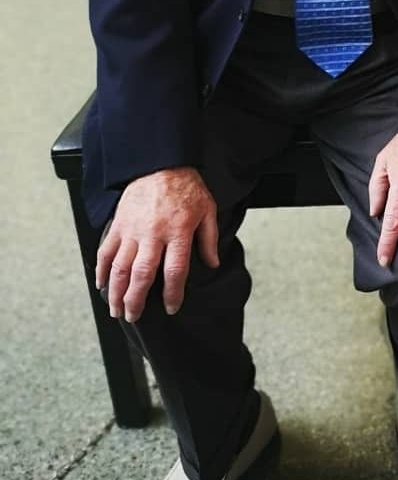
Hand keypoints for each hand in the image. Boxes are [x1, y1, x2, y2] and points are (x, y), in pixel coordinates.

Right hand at [95, 167, 218, 322]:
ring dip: (116, 292)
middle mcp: (153, 233)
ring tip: (116, 310)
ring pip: (120, 267)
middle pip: (142, 274)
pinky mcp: (118, 224)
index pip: (175, 271)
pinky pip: (106, 251)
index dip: (173, 293)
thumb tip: (213, 264)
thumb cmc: (187, 187)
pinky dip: (101, 270)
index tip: (171, 308)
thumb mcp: (207, 210)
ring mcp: (132, 229)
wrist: (160, 162)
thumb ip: (209, 239)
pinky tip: (102, 284)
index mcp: (178, 231)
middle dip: (136, 300)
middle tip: (133, 317)